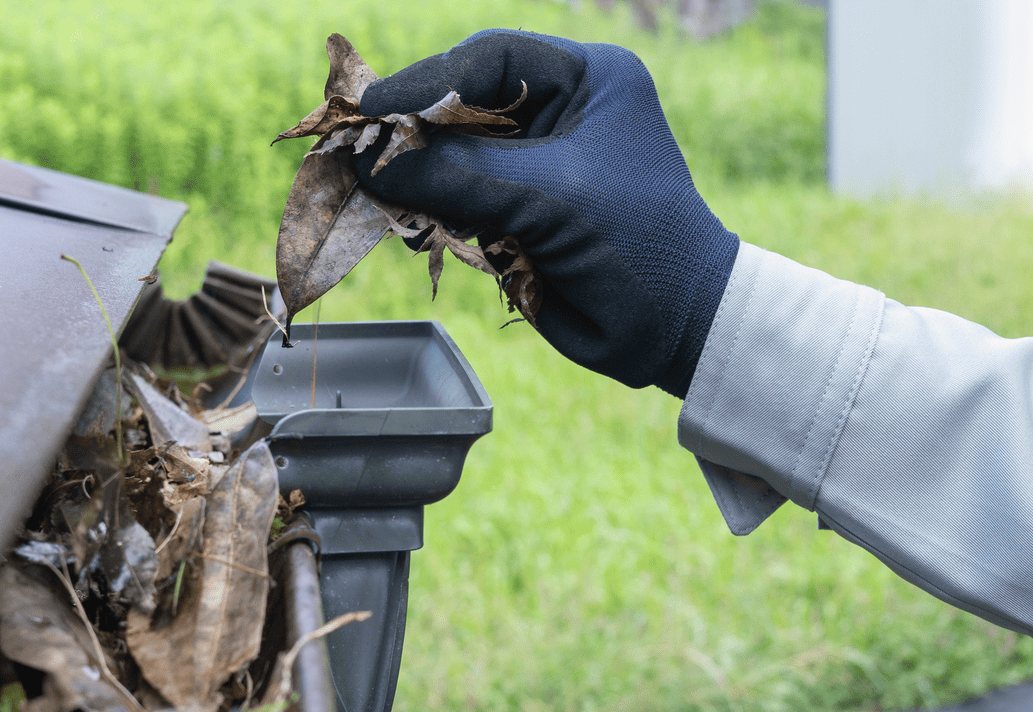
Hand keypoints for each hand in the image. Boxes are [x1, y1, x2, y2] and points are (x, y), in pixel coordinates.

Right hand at [353, 31, 738, 396]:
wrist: (676, 331)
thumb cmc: (639, 246)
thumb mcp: (551, 197)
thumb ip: (463, 172)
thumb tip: (374, 156)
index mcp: (587, 81)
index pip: (490, 59)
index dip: (427, 81)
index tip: (373, 109)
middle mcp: (559, 113)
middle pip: (462, 104)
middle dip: (414, 131)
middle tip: (356, 151)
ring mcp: (535, 165)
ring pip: (452, 156)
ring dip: (417, 177)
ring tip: (374, 191)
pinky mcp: (517, 212)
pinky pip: (457, 201)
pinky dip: (430, 212)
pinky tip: (405, 219)